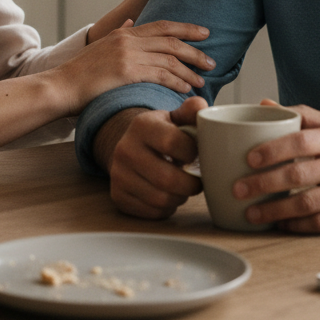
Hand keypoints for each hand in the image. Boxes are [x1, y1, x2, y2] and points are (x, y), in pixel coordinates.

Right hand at [51, 21, 213, 116]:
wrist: (61, 86)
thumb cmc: (80, 72)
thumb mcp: (101, 45)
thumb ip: (119, 33)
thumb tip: (130, 21)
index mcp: (125, 32)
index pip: (163, 26)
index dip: (186, 29)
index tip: (204, 34)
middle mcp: (128, 39)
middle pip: (171, 41)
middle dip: (195, 50)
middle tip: (211, 60)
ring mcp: (128, 54)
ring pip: (170, 59)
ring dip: (189, 71)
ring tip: (202, 81)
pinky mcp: (127, 72)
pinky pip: (160, 75)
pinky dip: (177, 82)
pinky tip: (186, 89)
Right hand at [98, 96, 208, 219]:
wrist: (130, 147)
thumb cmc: (161, 134)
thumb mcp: (175, 118)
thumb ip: (190, 112)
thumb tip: (201, 106)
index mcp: (142, 125)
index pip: (173, 142)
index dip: (192, 153)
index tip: (197, 155)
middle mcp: (125, 149)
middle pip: (167, 179)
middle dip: (190, 185)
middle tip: (197, 181)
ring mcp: (119, 175)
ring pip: (161, 200)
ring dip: (180, 198)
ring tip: (183, 187)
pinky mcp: (118, 196)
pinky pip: (151, 213)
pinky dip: (167, 209)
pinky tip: (169, 195)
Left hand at [232, 102, 319, 232]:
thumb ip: (304, 116)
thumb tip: (265, 104)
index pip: (299, 140)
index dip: (271, 150)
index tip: (248, 159)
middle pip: (298, 174)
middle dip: (263, 183)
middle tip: (238, 188)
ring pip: (307, 203)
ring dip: (275, 209)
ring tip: (251, 212)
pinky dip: (297, 224)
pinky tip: (280, 223)